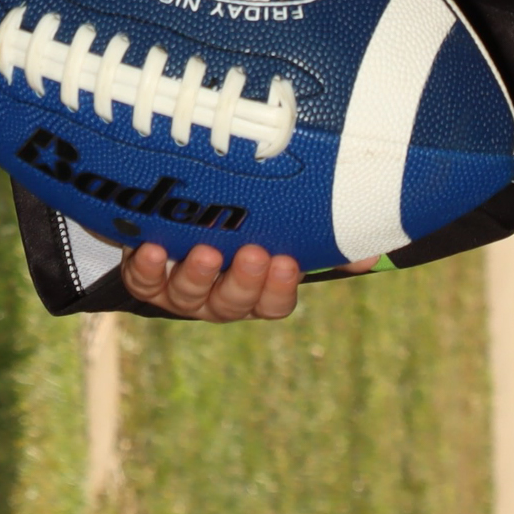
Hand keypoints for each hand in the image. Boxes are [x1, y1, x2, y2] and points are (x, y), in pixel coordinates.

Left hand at [122, 242, 380, 320]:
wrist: (168, 208)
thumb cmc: (240, 219)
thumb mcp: (281, 226)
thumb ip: (322, 238)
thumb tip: (371, 251)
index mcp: (255, 291)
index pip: (273, 304)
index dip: (280, 289)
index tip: (289, 261)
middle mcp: (219, 298)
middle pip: (233, 305)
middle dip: (244, 282)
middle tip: (254, 254)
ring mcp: (180, 291)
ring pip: (188, 298)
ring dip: (198, 276)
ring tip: (206, 251)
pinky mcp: (144, 278)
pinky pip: (142, 281)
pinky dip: (145, 268)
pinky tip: (151, 248)